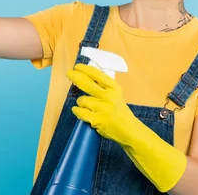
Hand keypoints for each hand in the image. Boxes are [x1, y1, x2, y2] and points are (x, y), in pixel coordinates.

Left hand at [67, 63, 187, 192]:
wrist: (129, 131)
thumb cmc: (120, 112)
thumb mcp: (116, 95)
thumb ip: (104, 87)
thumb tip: (87, 76)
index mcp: (114, 88)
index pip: (97, 75)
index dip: (86, 69)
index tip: (77, 66)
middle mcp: (108, 96)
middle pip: (87, 83)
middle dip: (75, 77)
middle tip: (69, 73)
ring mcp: (102, 108)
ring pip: (82, 100)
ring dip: (81, 103)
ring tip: (88, 107)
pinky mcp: (96, 120)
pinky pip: (80, 112)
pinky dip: (78, 111)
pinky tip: (79, 111)